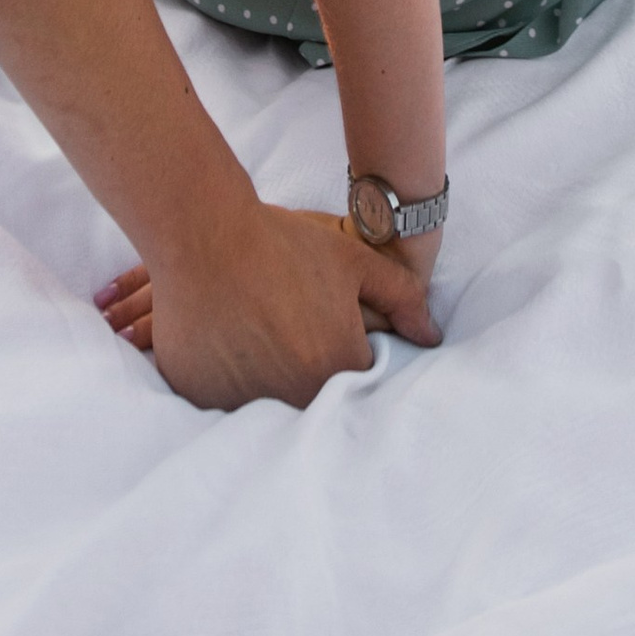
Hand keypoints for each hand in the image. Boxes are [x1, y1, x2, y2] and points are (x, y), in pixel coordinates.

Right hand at [95, 205, 439, 409]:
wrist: (206, 233)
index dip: (343, 351)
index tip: (323, 327)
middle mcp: (293, 396)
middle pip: (312, 397)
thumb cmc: (284, 244)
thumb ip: (402, 299)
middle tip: (286, 325)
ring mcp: (244, 401)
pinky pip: (224, 400)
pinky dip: (229, 380)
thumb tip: (432, 336)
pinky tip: (227, 340)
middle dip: (307, 369)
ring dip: (267, 379)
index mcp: (336, 367)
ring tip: (254, 329)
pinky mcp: (203, 396)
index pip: (354, 379)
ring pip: (267, 402)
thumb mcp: (354, 261)